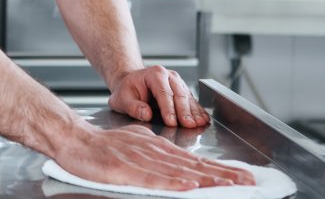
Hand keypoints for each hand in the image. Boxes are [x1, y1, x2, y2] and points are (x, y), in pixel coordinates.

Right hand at [54, 123, 255, 190]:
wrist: (75, 140)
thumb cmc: (103, 146)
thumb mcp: (137, 143)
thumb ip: (159, 154)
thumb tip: (181, 166)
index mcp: (159, 147)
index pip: (195, 159)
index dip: (221, 168)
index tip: (243, 176)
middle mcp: (155, 152)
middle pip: (194, 165)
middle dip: (224, 175)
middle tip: (249, 182)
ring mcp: (141, 161)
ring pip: (179, 172)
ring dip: (206, 179)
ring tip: (229, 186)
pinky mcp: (126, 171)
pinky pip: (153, 178)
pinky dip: (172, 183)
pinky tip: (189, 186)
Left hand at [108, 65, 209, 127]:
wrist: (130, 82)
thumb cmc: (127, 90)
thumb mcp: (122, 98)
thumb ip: (133, 107)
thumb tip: (146, 114)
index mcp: (154, 74)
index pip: (163, 93)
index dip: (168, 108)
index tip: (171, 122)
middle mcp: (169, 76)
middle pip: (179, 94)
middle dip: (184, 111)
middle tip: (189, 125)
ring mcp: (177, 82)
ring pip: (188, 97)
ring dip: (194, 112)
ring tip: (199, 123)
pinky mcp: (182, 89)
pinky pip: (192, 100)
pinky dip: (198, 110)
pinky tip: (203, 119)